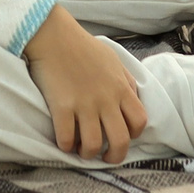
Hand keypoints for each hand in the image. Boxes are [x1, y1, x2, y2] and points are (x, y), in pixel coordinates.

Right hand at [23, 7, 149, 162]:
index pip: (140, 121)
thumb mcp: (113, 60)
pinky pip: (66, 137)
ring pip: (93, 144)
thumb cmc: (83, 46)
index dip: (134, 135)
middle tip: (106, 157)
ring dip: (88, 153)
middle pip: (120, 140)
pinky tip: (63, 142)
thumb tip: (134, 98)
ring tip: (81, 150)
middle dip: (115, 156)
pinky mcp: (62, 106)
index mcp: (121, 88)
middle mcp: (106, 99)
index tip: (123, 136)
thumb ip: (126, 81)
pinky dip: (65, 145)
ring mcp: (84, 104)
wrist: (53, 35)